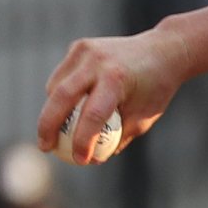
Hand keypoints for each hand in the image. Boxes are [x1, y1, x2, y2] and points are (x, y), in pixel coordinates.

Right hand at [36, 29, 185, 166]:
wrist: (162, 51)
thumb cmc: (155, 90)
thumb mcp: (143, 118)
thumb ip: (118, 138)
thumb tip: (92, 159)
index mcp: (116, 79)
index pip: (92, 115)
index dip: (83, 141)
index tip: (81, 160)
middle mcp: (97, 61)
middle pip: (61, 97)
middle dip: (48, 126)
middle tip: (45, 148)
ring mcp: (85, 51)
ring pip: (56, 86)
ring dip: (52, 111)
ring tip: (55, 132)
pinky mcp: (79, 47)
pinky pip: (61, 76)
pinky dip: (59, 95)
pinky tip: (65, 110)